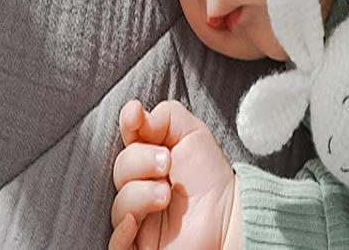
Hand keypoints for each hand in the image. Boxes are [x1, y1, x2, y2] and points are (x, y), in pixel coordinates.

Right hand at [109, 99, 236, 249]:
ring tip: (167, 194)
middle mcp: (138, 188)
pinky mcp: (140, 247)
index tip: (135, 117)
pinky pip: (116, 244)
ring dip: (140, 195)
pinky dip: (120, 233)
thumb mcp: (193, 134)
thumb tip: (133, 112)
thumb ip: (166, 116)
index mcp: (147, 161)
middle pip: (120, 171)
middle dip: (140, 161)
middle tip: (167, 163)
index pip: (126, 141)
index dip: (128, 126)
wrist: (232, 217)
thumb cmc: (210, 179)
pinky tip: (134, 222)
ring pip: (119, 206)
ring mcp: (138, 220)